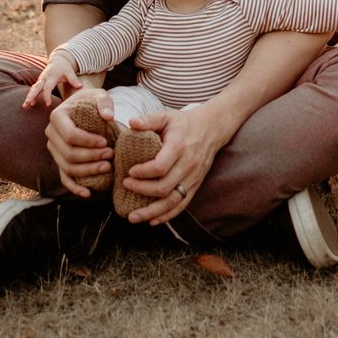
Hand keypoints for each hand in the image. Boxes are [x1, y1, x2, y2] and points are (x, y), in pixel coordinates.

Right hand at [23, 50, 80, 108]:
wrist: (58, 60)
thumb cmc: (64, 68)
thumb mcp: (70, 72)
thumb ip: (74, 79)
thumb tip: (80, 86)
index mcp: (52, 77)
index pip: (48, 87)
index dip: (47, 95)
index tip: (48, 104)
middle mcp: (44, 78)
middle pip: (36, 87)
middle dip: (31, 96)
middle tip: (28, 104)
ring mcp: (41, 80)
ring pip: (33, 89)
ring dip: (29, 97)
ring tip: (25, 107)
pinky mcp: (39, 82)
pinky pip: (34, 89)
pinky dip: (30, 96)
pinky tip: (29, 105)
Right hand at [45, 86, 115, 197]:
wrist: (84, 106)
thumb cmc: (91, 100)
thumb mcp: (99, 94)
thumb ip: (104, 102)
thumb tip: (107, 116)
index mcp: (57, 116)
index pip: (70, 135)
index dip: (88, 142)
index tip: (105, 142)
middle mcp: (51, 133)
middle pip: (68, 153)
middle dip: (91, 157)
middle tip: (110, 155)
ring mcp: (54, 149)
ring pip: (67, 167)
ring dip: (87, 171)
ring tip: (107, 167)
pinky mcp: (59, 160)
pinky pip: (64, 177)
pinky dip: (74, 187)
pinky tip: (88, 193)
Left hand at [119, 103, 224, 225]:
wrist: (211, 129)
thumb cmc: (184, 123)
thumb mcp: (167, 116)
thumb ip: (149, 120)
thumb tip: (131, 122)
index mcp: (179, 146)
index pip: (160, 166)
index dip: (143, 173)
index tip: (129, 172)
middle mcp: (188, 165)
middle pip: (164, 187)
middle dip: (142, 191)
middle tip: (126, 185)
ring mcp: (193, 178)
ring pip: (172, 201)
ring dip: (151, 212)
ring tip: (132, 217)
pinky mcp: (195, 185)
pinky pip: (181, 205)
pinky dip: (167, 216)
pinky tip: (152, 221)